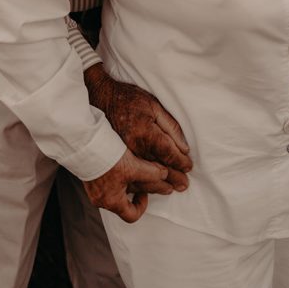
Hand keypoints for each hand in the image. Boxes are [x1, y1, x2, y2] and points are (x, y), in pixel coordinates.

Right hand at [83, 148, 169, 222]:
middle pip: (122, 202)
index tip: (145, 193)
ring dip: (125, 181)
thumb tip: (165, 175)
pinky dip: (115, 174)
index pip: (131, 216)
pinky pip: (106, 180)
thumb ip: (151, 174)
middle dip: (134, 190)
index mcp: (111, 202)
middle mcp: (100, 198)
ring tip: (131, 167)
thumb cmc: (106, 158)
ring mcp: (93, 188)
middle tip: (141, 177)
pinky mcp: (90, 176)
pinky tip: (119, 161)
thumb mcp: (133, 167)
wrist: (84, 144)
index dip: (142, 206)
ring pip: (115, 189)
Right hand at [84, 64, 191, 190]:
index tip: (188, 166)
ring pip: (144, 179)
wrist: (99, 99)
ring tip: (170, 189)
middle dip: (173, 178)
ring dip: (158, 186)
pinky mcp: (112, 161)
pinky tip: (147, 187)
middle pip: (159, 171)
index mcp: (146, 134)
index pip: (169, 154)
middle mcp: (134, 149)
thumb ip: (171, 127)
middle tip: (183, 184)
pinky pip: (129, 179)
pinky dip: (141, 185)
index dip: (181, 162)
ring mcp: (122, 157)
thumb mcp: (154, 105)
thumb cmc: (128, 99)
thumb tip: (184, 148)